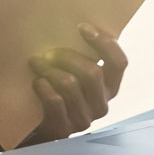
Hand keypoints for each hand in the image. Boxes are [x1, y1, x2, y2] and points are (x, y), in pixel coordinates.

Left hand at [23, 23, 128, 141]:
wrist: (39, 126)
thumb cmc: (59, 90)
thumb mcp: (75, 74)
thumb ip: (82, 57)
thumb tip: (76, 26)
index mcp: (110, 87)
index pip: (118, 63)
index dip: (104, 43)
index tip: (82, 27)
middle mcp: (101, 104)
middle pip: (92, 73)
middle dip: (67, 56)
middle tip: (47, 51)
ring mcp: (84, 118)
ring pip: (70, 85)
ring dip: (50, 69)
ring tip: (35, 62)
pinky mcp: (64, 129)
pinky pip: (55, 102)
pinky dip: (44, 88)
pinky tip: (37, 82)